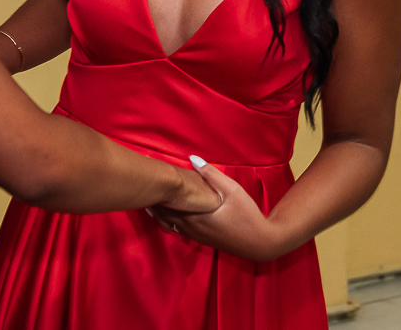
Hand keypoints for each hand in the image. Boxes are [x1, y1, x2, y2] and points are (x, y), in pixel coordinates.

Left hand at [152, 158, 282, 261]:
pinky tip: (161, 213)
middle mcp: (191, 226)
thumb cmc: (247, 214)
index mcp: (196, 213)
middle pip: (164, 212)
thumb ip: (211, 174)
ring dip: (157, 211)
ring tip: (146, 198)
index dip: (157, 189)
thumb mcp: (232, 189)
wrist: (259, 243)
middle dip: (153, 200)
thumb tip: (192, 158)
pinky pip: (175, 229)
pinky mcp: (198, 239)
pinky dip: (165, 219)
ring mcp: (194, 235)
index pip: (169, 201)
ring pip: (167, 222)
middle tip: (142, 186)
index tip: (148, 177)